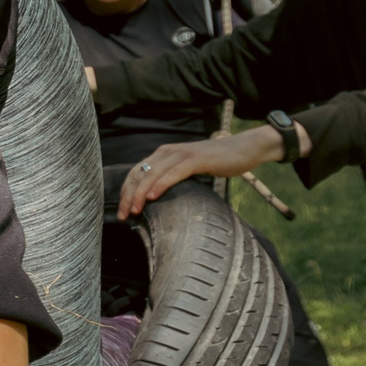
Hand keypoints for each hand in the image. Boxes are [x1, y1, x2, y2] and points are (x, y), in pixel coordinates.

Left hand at [117, 126, 291, 218]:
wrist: (244, 149)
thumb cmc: (217, 162)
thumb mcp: (189, 171)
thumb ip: (173, 178)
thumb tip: (157, 198)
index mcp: (163, 154)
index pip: (136, 173)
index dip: (126, 192)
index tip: (121, 212)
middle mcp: (167, 152)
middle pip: (139, 174)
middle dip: (128, 196)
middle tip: (123, 216)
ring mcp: (181, 154)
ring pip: (153, 174)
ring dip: (140, 193)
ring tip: (134, 210)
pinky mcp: (195, 159)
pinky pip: (174, 173)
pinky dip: (161, 184)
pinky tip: (152, 196)